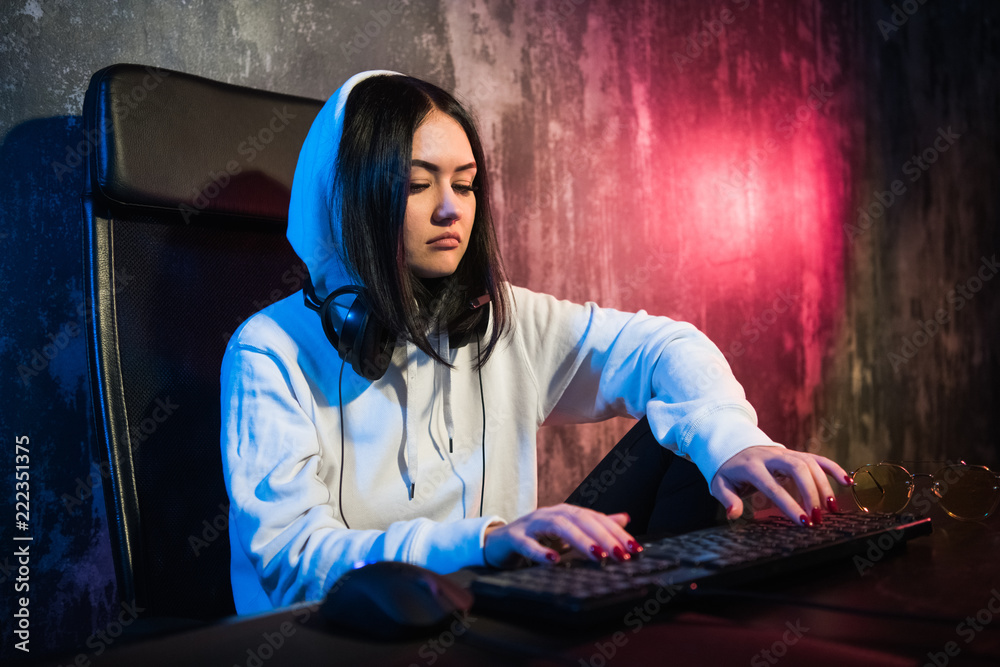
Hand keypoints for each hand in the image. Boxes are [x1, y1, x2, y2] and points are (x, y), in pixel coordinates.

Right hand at [483, 504, 642, 567]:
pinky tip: (554, 560)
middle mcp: (551, 514)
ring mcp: (532, 524)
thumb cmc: (537, 536)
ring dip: (580, 541)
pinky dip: (541, 551)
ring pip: (559, 527)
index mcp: (566, 513)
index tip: (634, 549)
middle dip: (604, 536)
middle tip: (621, 554)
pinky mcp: (515, 537)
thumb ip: (595, 525)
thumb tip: (625, 519)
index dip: (616, 532)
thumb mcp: (568, 531)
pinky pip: (528, 543)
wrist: (498, 541)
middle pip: (581, 520)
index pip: (596, 519)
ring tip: (598, 555)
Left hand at [711, 445, 850, 525]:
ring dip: (824, 485)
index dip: (789, 503)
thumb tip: (733, 514)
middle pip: (797, 469)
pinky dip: (833, 468)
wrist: (733, 446)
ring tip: (832, 508)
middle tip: (819, 518)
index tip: (804, 521)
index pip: (772, 486)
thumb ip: (727, 499)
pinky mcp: (796, 453)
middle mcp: (771, 457)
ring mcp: (785, 453)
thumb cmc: (729, 471)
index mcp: (752, 467)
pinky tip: (847, 482)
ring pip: (809, 463)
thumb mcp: (720, 484)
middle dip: (810, 493)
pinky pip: (817, 458)